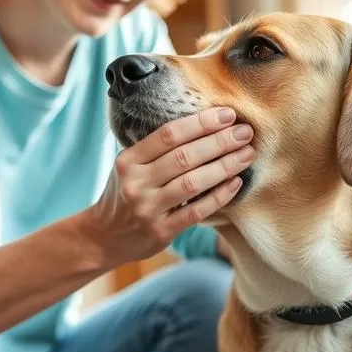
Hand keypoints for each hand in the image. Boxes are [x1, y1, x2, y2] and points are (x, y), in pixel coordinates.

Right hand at [85, 107, 253, 267]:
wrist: (105, 237)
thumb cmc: (124, 193)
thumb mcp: (129, 166)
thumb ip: (156, 148)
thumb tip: (204, 123)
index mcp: (128, 160)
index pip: (169, 135)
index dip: (201, 123)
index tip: (227, 114)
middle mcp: (136, 183)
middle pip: (184, 156)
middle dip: (219, 142)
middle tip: (245, 132)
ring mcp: (147, 209)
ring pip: (193, 183)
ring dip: (224, 166)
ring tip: (246, 154)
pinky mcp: (161, 232)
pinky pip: (196, 211)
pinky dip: (219, 196)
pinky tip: (235, 183)